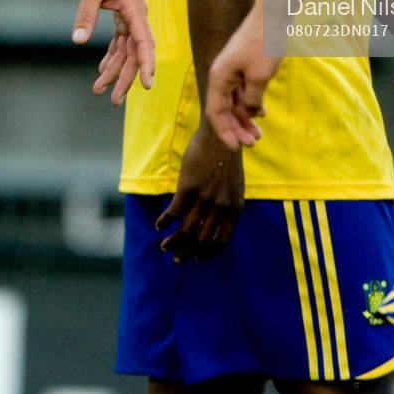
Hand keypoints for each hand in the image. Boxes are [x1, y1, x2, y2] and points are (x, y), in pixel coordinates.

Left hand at [75, 0, 155, 103]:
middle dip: (125, 77)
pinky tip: (102, 68)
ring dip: (115, 68)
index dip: (146, 65)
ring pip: (127, 49)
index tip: (147, 85)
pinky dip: (112, 54)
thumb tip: (78, 40)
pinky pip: (121, 39)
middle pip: (134, 52)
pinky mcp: (122, 11)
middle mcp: (136, 15)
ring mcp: (130, 14)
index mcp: (134, 10)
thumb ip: (85, 14)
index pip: (144, 43)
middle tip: (113, 100)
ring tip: (100, 89)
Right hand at [157, 126, 243, 261]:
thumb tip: (212, 224)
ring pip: (186, 231)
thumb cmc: (226, 159)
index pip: (222, 242)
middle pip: (202, 240)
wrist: (220, 135)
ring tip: (164, 247)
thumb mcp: (233, 186)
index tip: (198, 258)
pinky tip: (158, 224)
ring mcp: (204, 198)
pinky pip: (173, 212)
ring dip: (173, 242)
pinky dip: (164, 222)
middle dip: (188, 253)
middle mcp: (220, 207)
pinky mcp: (188, 188)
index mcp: (235, 208)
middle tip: (178, 258)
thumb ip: (226, 206)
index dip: (209, 253)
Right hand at [203, 10, 278, 148]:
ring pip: (234, 101)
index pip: (215, 113)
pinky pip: (243, 91)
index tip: (238, 148)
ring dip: (245, 118)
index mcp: (219, 77)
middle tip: (253, 143)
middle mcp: (222, 75)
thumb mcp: (260, 77)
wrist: (272, 14)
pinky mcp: (243, 65)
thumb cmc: (264, 43)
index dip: (225, 132)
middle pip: (224, 109)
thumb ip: (251, 100)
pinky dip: (250, 104)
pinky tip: (261, 114)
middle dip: (237, 128)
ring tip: (258, 134)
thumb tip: (249, 113)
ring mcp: (232, 69)